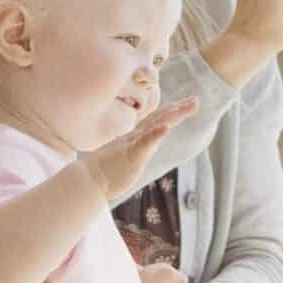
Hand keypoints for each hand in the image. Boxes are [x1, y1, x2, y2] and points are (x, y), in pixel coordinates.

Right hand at [78, 97, 198, 203]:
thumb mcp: (125, 155)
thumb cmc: (105, 171)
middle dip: (178, 109)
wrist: (88, 181)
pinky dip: (155, 135)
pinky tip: (166, 128)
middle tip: (195, 101)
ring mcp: (133, 144)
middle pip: (160, 119)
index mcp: (136, 137)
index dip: (171, 110)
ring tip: (187, 107)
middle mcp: (135, 137)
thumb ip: (138, 146)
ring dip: (172, 116)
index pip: (156, 120)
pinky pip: (144, 144)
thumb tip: (148, 141)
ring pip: (155, 126)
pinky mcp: (131, 156)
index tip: (187, 102)